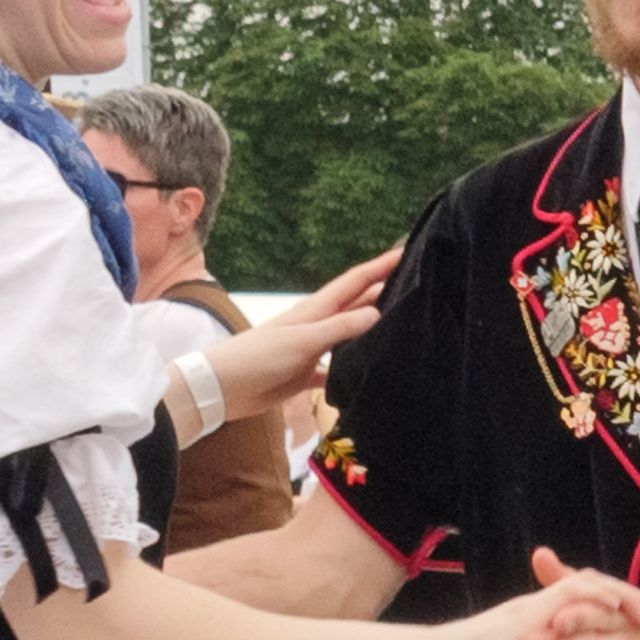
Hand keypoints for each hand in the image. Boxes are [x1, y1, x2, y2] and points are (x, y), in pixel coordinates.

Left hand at [201, 246, 402, 412]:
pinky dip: (354, 369)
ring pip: (350, 335)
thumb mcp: (302, 340)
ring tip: (402, 324)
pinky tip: (371, 373)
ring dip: (372, 328)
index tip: (406, 251)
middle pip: (356, 304)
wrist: (223, 388)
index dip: (380, 266)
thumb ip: (339, 328)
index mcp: (315, 309)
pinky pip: (337, 369)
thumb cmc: (258, 357)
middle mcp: (317, 324)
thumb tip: (377, 313)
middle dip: (383, 291)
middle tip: (416, 285)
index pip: (355, 282)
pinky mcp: (307, 374)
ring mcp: (313, 348)